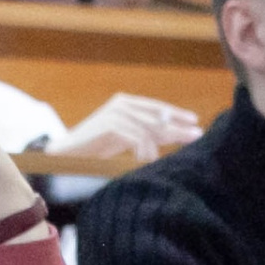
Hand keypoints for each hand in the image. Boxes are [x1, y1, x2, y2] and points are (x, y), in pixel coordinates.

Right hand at [50, 93, 201, 161]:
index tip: (195, 122)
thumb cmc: (99, 147)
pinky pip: (137, 138)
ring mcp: (115, 112)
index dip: (177, 114)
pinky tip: (144, 161)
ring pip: (149, 129)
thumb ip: (149, 133)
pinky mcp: (109, 124)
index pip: (158, 108)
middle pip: (157, 117)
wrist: (68, 153)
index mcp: (127, 103)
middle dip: (178, 128)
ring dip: (157, 147)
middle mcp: (122, 104)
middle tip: (197, 135)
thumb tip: (178, 135)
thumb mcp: (129, 137)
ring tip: (155, 161)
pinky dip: (143, 151)